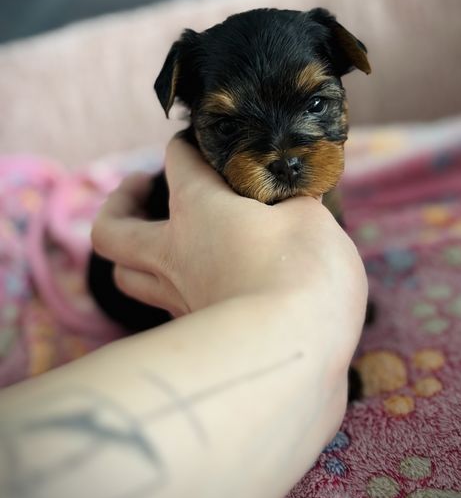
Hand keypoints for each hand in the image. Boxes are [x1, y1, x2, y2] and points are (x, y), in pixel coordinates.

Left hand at [91, 137, 366, 339]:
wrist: (293, 354)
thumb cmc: (301, 271)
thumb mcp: (310, 218)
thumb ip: (294, 200)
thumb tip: (292, 193)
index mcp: (198, 208)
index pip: (177, 161)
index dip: (187, 146)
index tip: (198, 143)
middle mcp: (174, 254)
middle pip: (111, 230)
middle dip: (118, 203)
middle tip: (138, 188)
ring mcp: (178, 299)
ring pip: (126, 277)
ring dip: (131, 254)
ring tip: (156, 241)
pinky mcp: (194, 335)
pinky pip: (164, 307)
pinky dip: (170, 290)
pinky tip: (200, 285)